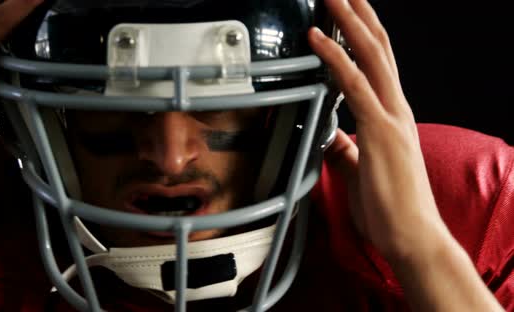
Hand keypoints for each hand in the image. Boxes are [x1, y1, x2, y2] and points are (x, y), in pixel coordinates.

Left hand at [308, 1, 503, 309]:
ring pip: (371, 55)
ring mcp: (390, 117)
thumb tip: (329, 132)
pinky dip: (334, 58)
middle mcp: (395, 108)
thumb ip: (344, 147)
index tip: (346, 13)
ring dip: (348, 21)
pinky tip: (316, 37)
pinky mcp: (380, 132)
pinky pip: (354, 85)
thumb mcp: (358, 169)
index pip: (378, 63)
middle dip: (358, 14)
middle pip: (379, 48)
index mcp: (391, 116)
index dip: (363, 34)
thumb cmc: (389, 207)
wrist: (411, 237)